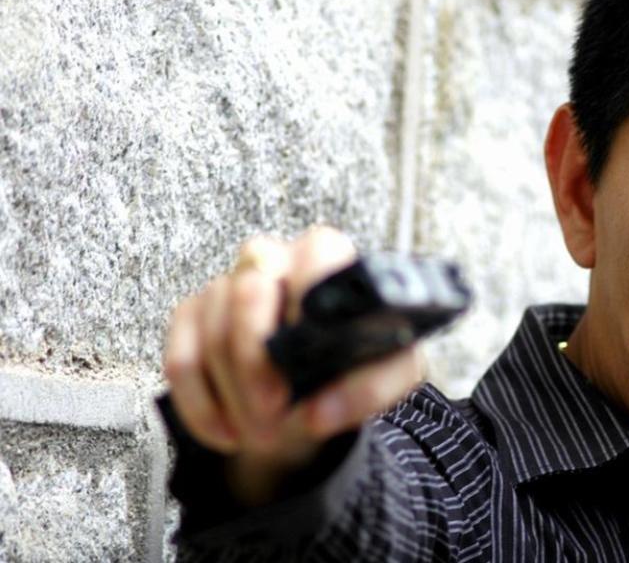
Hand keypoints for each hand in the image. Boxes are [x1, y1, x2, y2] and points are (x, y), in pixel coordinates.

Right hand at [162, 227, 422, 503]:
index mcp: (329, 257)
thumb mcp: (389, 374)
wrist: (313, 397)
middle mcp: (275, 259)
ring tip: (265, 434)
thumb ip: (371, 387)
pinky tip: (229, 433)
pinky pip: (180, 361)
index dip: (306, 301)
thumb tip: (320, 413)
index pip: (314, 253)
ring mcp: (226, 286)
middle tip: (276, 410)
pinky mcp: (191, 317)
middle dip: (258, 360)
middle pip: (248, 289)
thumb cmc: (353, 369)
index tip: (307, 354)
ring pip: (214, 333)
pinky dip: (202, 407)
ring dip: (235, 395)